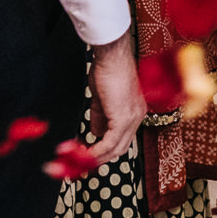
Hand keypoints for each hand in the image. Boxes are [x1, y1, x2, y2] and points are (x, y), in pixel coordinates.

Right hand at [83, 39, 145, 166]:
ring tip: (79, 159)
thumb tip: (95, 133)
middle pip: (121, 148)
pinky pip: (110, 143)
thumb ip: (100, 116)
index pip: (122, 138)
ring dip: (96, 157)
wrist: (112, 56)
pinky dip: (96, 151)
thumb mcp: (102, 98)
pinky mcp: (123, 118)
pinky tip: (85, 153)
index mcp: (134, 111)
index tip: (90, 153)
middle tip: (83, 161)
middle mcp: (137, 117)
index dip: (106, 149)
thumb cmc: (107, 69)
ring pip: (116, 148)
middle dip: (101, 157)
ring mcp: (132, 118)